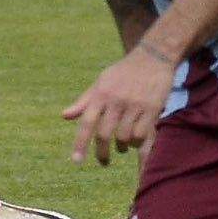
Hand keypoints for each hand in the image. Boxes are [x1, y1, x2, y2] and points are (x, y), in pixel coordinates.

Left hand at [62, 43, 172, 164]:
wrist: (153, 57)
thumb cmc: (122, 73)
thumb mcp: (100, 83)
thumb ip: (84, 102)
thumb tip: (64, 116)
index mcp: (100, 94)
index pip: (86, 122)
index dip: (80, 143)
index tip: (76, 161)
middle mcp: (116, 100)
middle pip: (104, 134)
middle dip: (102, 153)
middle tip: (103, 162)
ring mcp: (135, 105)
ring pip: (124, 137)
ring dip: (122, 147)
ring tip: (122, 147)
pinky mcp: (152, 108)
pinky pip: (142, 134)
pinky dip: (138, 142)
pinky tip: (136, 140)